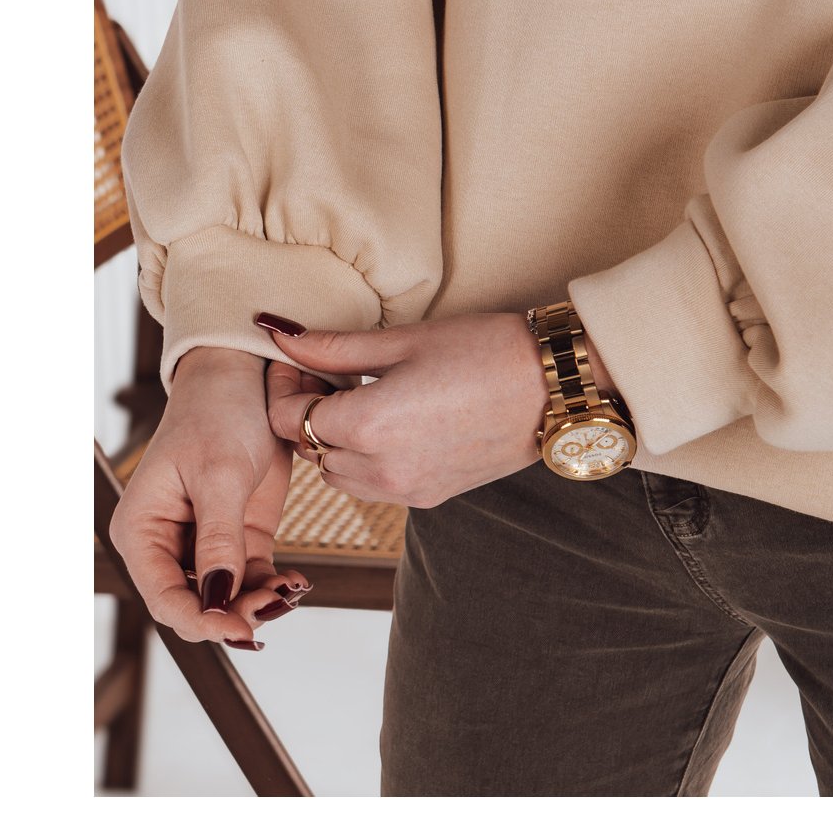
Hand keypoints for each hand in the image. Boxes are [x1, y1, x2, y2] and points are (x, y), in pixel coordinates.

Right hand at [108, 347, 314, 647]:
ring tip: (292, 591)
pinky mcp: (239, 536)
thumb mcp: (220, 474)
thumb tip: (217, 601)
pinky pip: (252, 578)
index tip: (240, 626)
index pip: (162, 596)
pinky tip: (297, 582)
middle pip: (196, 605)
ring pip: (227, 599)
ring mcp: (204, 542)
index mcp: (142, 528)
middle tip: (277, 602)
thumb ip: (218, 540)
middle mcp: (166, 543)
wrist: (247, 379)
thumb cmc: (218, 413)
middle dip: (235, 613)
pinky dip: (274, 586)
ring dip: (259, 603)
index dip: (201, 620)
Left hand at [258, 311, 622, 508]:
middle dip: (306, 412)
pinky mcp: (431, 498)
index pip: (288, 418)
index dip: (282, 387)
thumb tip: (277, 334)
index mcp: (368, 425)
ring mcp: (408, 490)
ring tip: (362, 397)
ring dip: (335, 441)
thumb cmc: (484, 350)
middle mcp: (382, 470)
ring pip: (338, 475)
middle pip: (308, 449)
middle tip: (328, 372)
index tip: (294, 359)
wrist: (555, 387)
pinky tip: (392, 422)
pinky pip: (374, 487)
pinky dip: (366, 460)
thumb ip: (332, 346)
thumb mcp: (403, 340)